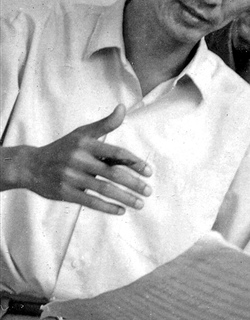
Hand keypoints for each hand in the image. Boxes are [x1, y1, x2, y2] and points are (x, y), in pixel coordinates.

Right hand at [1, 104, 151, 214]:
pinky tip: (121, 210)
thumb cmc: (63, 148)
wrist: (30, 166)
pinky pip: (90, 201)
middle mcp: (79, 159)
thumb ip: (105, 124)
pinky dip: (107, 207)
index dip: (134, 162)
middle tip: (148, 191)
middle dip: (133, 183)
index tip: (149, 172)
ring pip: (103, 189)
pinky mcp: (65, 192)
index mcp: (86, 144)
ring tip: (140, 203)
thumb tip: (122, 108)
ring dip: (124, 197)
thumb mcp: (82, 133)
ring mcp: (71, 177)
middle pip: (112, 173)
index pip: (116, 153)